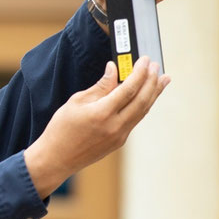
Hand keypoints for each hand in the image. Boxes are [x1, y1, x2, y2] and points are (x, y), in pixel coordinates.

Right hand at [24, 57, 170, 198]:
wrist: (56, 159)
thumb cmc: (61, 129)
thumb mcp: (76, 102)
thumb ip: (100, 86)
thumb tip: (114, 70)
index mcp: (102, 113)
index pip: (129, 88)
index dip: (139, 72)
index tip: (145, 59)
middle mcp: (114, 126)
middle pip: (142, 100)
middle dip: (152, 81)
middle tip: (156, 66)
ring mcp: (119, 136)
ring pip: (142, 111)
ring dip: (153, 94)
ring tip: (162, 79)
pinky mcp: (118, 142)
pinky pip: (135, 120)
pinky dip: (143, 106)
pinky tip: (146, 97)